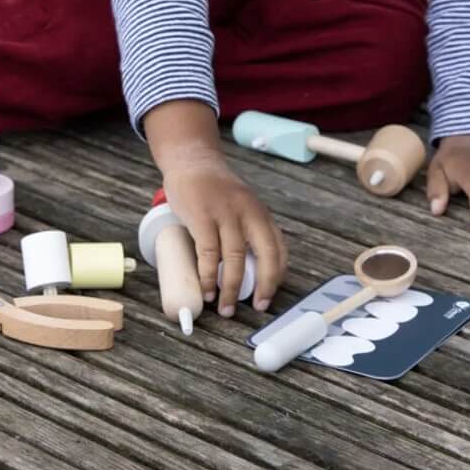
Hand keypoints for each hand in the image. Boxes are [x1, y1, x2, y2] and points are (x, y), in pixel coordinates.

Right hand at [144, 98, 286, 315]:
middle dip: (264, 285)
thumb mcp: (240, 205)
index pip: (278, 248)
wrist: (191, 162)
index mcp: (259, 213)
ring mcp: (225, 213)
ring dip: (230, 288)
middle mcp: (248, 212)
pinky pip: (208, 253)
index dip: (276, 276)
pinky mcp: (202, 216)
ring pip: (235, 258)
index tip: (268, 296)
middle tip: (257, 307)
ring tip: (224, 307)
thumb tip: (249, 270)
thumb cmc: (215, 190)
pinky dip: (207, 276)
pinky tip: (206, 289)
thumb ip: (247, 230)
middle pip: (265, 254)